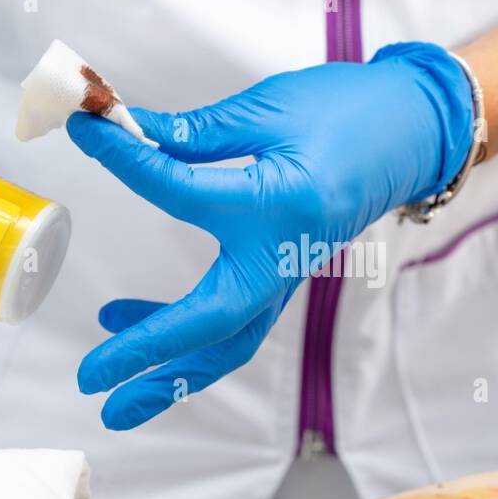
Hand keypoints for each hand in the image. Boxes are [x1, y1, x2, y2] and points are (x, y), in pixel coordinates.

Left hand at [65, 42, 473, 428]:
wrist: (410, 136)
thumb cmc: (349, 114)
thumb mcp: (270, 110)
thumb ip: (196, 132)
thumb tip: (126, 132)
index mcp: (278, 202)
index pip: (180, 190)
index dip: (127, 161)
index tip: (87, 134)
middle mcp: (283, 255)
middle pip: (212, 325)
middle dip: (149, 358)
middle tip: (91, 379)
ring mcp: (285, 276)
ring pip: (224, 343)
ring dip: (168, 372)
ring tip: (107, 388)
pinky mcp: (281, 279)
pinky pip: (231, 325)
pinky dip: (186, 339)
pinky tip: (132, 319)